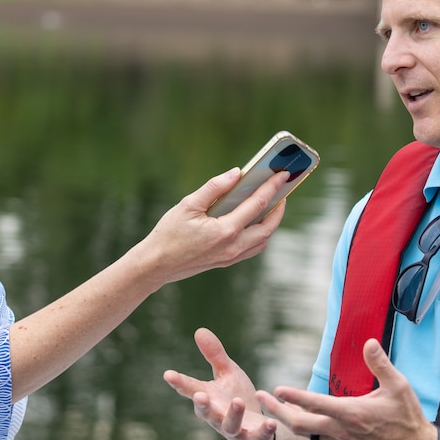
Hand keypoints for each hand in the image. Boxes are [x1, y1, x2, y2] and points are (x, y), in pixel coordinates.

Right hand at [135, 168, 288, 287]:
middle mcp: (233, 247)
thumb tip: (236, 173)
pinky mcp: (226, 262)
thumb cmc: (169, 234)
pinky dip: (260, 235)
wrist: (156, 265)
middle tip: (282, 190)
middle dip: (279, 208)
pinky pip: (253, 248)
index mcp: (225, 231)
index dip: (272, 187)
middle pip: (268, 227)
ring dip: (271, 223)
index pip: (257, 204)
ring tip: (272, 205)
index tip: (283, 174)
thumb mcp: (188, 205)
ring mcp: (231, 257)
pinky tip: (255, 222)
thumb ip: (214, 188)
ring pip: (263, 241)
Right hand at [163, 327, 276, 439]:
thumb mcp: (227, 373)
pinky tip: (271, 423)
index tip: (168, 374)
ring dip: (233, 415)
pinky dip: (263, 431)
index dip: (179, 382)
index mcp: (208, 398)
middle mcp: (216, 416)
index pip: (190, 389)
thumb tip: (199, 330)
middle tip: (200, 395)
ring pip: (229, 426)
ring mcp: (234, 430)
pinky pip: (257, 437)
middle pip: (206, 413)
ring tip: (238, 402)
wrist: (258, 426)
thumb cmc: (237, 397)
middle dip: (202, 405)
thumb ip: (214, 356)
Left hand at [257, 338, 437, 439]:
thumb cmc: (407, 416)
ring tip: (270, 405)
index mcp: (352, 413)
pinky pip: (314, 435)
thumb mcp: (399, 386)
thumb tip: (369, 342)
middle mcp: (341, 428)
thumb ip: (381, 364)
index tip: (277, 388)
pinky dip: (299, 426)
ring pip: (304, 432)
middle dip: (277, 411)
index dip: (294, 396)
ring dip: (284, 419)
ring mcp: (339, 439)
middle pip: (299, 424)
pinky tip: (292, 416)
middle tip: (260, 397)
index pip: (316, 404)